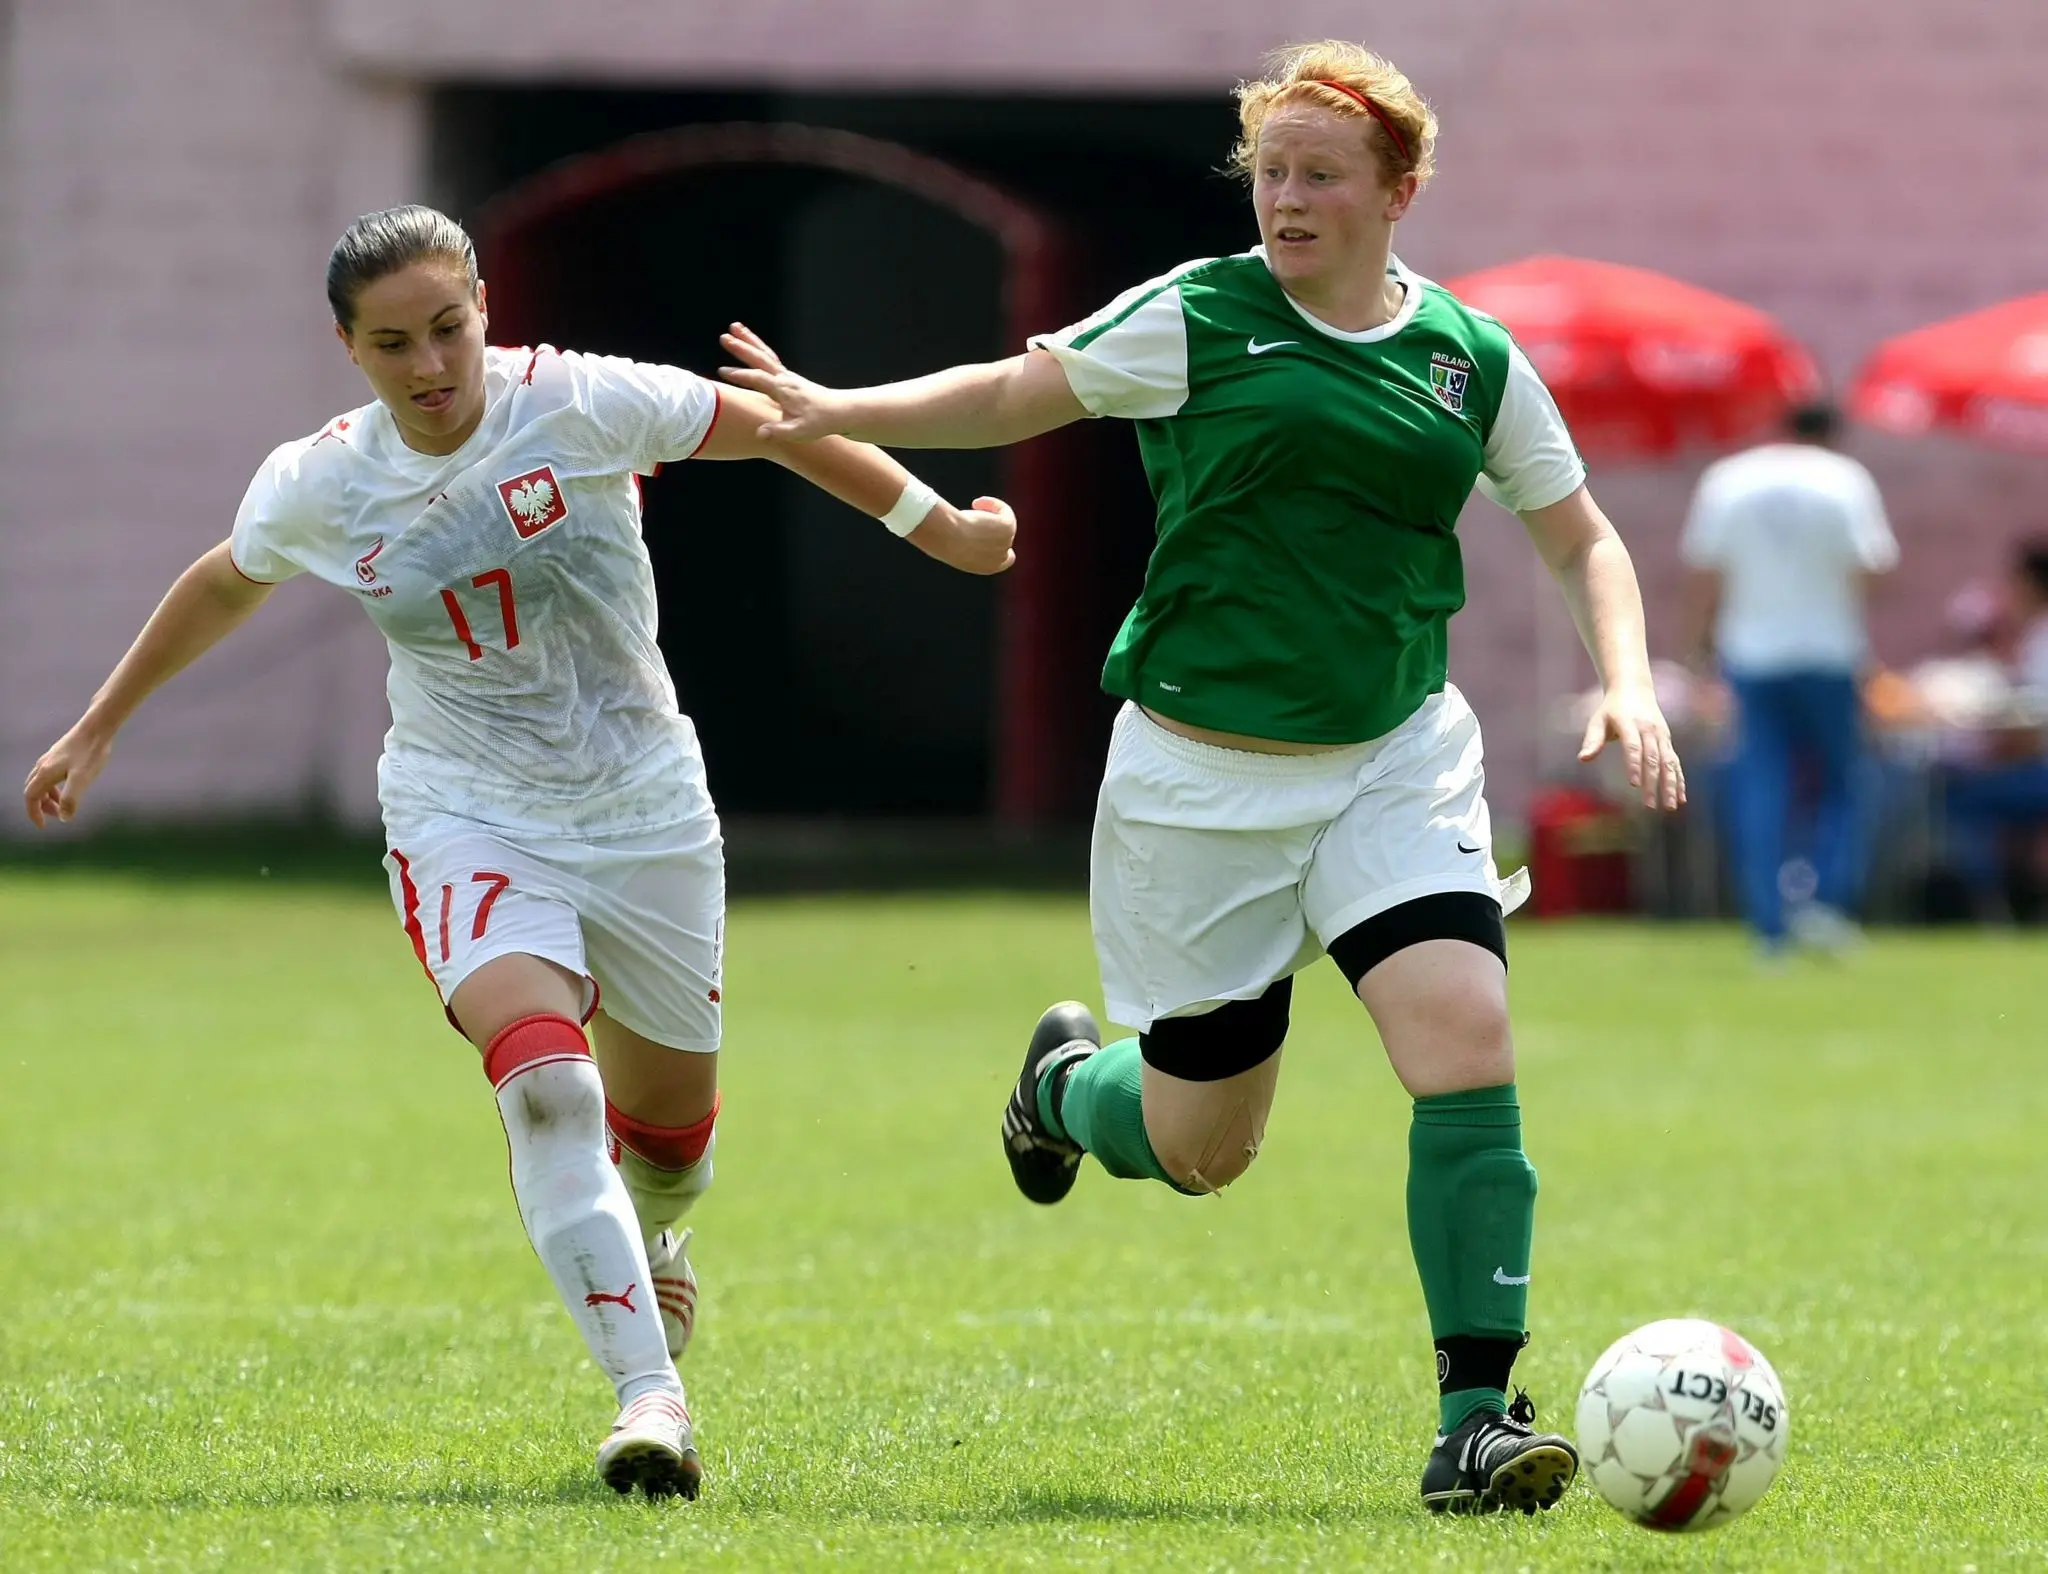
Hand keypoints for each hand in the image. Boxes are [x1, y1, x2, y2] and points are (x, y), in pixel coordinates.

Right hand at [23, 718, 112, 827]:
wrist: (97, 727)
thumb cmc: (90, 752)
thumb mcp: (82, 779)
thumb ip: (71, 799)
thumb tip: (65, 818)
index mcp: (45, 773)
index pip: (30, 798)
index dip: (34, 813)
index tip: (43, 826)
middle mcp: (43, 765)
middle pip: (33, 790)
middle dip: (41, 806)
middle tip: (58, 816)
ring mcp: (50, 758)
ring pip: (41, 782)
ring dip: (49, 796)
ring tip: (65, 805)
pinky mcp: (60, 754)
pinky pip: (49, 774)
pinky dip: (54, 786)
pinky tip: (70, 786)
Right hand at [718, 322, 852, 441]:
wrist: (839, 411)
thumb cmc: (820, 422)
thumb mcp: (799, 432)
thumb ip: (778, 431)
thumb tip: (759, 433)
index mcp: (783, 390)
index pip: (758, 379)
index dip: (741, 376)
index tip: (722, 371)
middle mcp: (784, 378)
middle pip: (760, 358)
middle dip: (741, 348)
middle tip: (724, 337)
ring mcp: (787, 375)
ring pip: (764, 353)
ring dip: (749, 340)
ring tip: (734, 326)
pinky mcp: (788, 377)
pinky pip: (770, 358)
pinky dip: (759, 348)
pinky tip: (750, 343)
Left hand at [911, 496, 1016, 575]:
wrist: (947, 537)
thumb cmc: (942, 542)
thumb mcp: (954, 546)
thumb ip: (965, 543)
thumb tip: (967, 532)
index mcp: (988, 568)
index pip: (1004, 560)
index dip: (998, 545)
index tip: (985, 533)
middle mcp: (1000, 558)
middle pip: (1005, 540)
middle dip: (993, 528)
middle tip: (977, 519)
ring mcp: (1005, 542)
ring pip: (1005, 524)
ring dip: (990, 515)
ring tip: (971, 509)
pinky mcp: (1007, 528)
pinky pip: (1005, 511)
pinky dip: (993, 504)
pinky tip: (975, 503)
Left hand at [1579, 683, 1685, 810]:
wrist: (1634, 688)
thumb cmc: (1611, 709)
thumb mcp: (1598, 720)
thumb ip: (1592, 740)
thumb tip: (1582, 759)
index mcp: (1630, 723)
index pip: (1633, 747)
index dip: (1634, 765)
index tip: (1635, 785)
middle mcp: (1649, 730)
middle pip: (1652, 759)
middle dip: (1652, 783)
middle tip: (1649, 805)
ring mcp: (1661, 736)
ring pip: (1668, 763)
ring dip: (1671, 785)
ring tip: (1670, 807)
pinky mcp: (1667, 741)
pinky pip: (1675, 762)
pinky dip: (1679, 779)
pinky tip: (1681, 798)